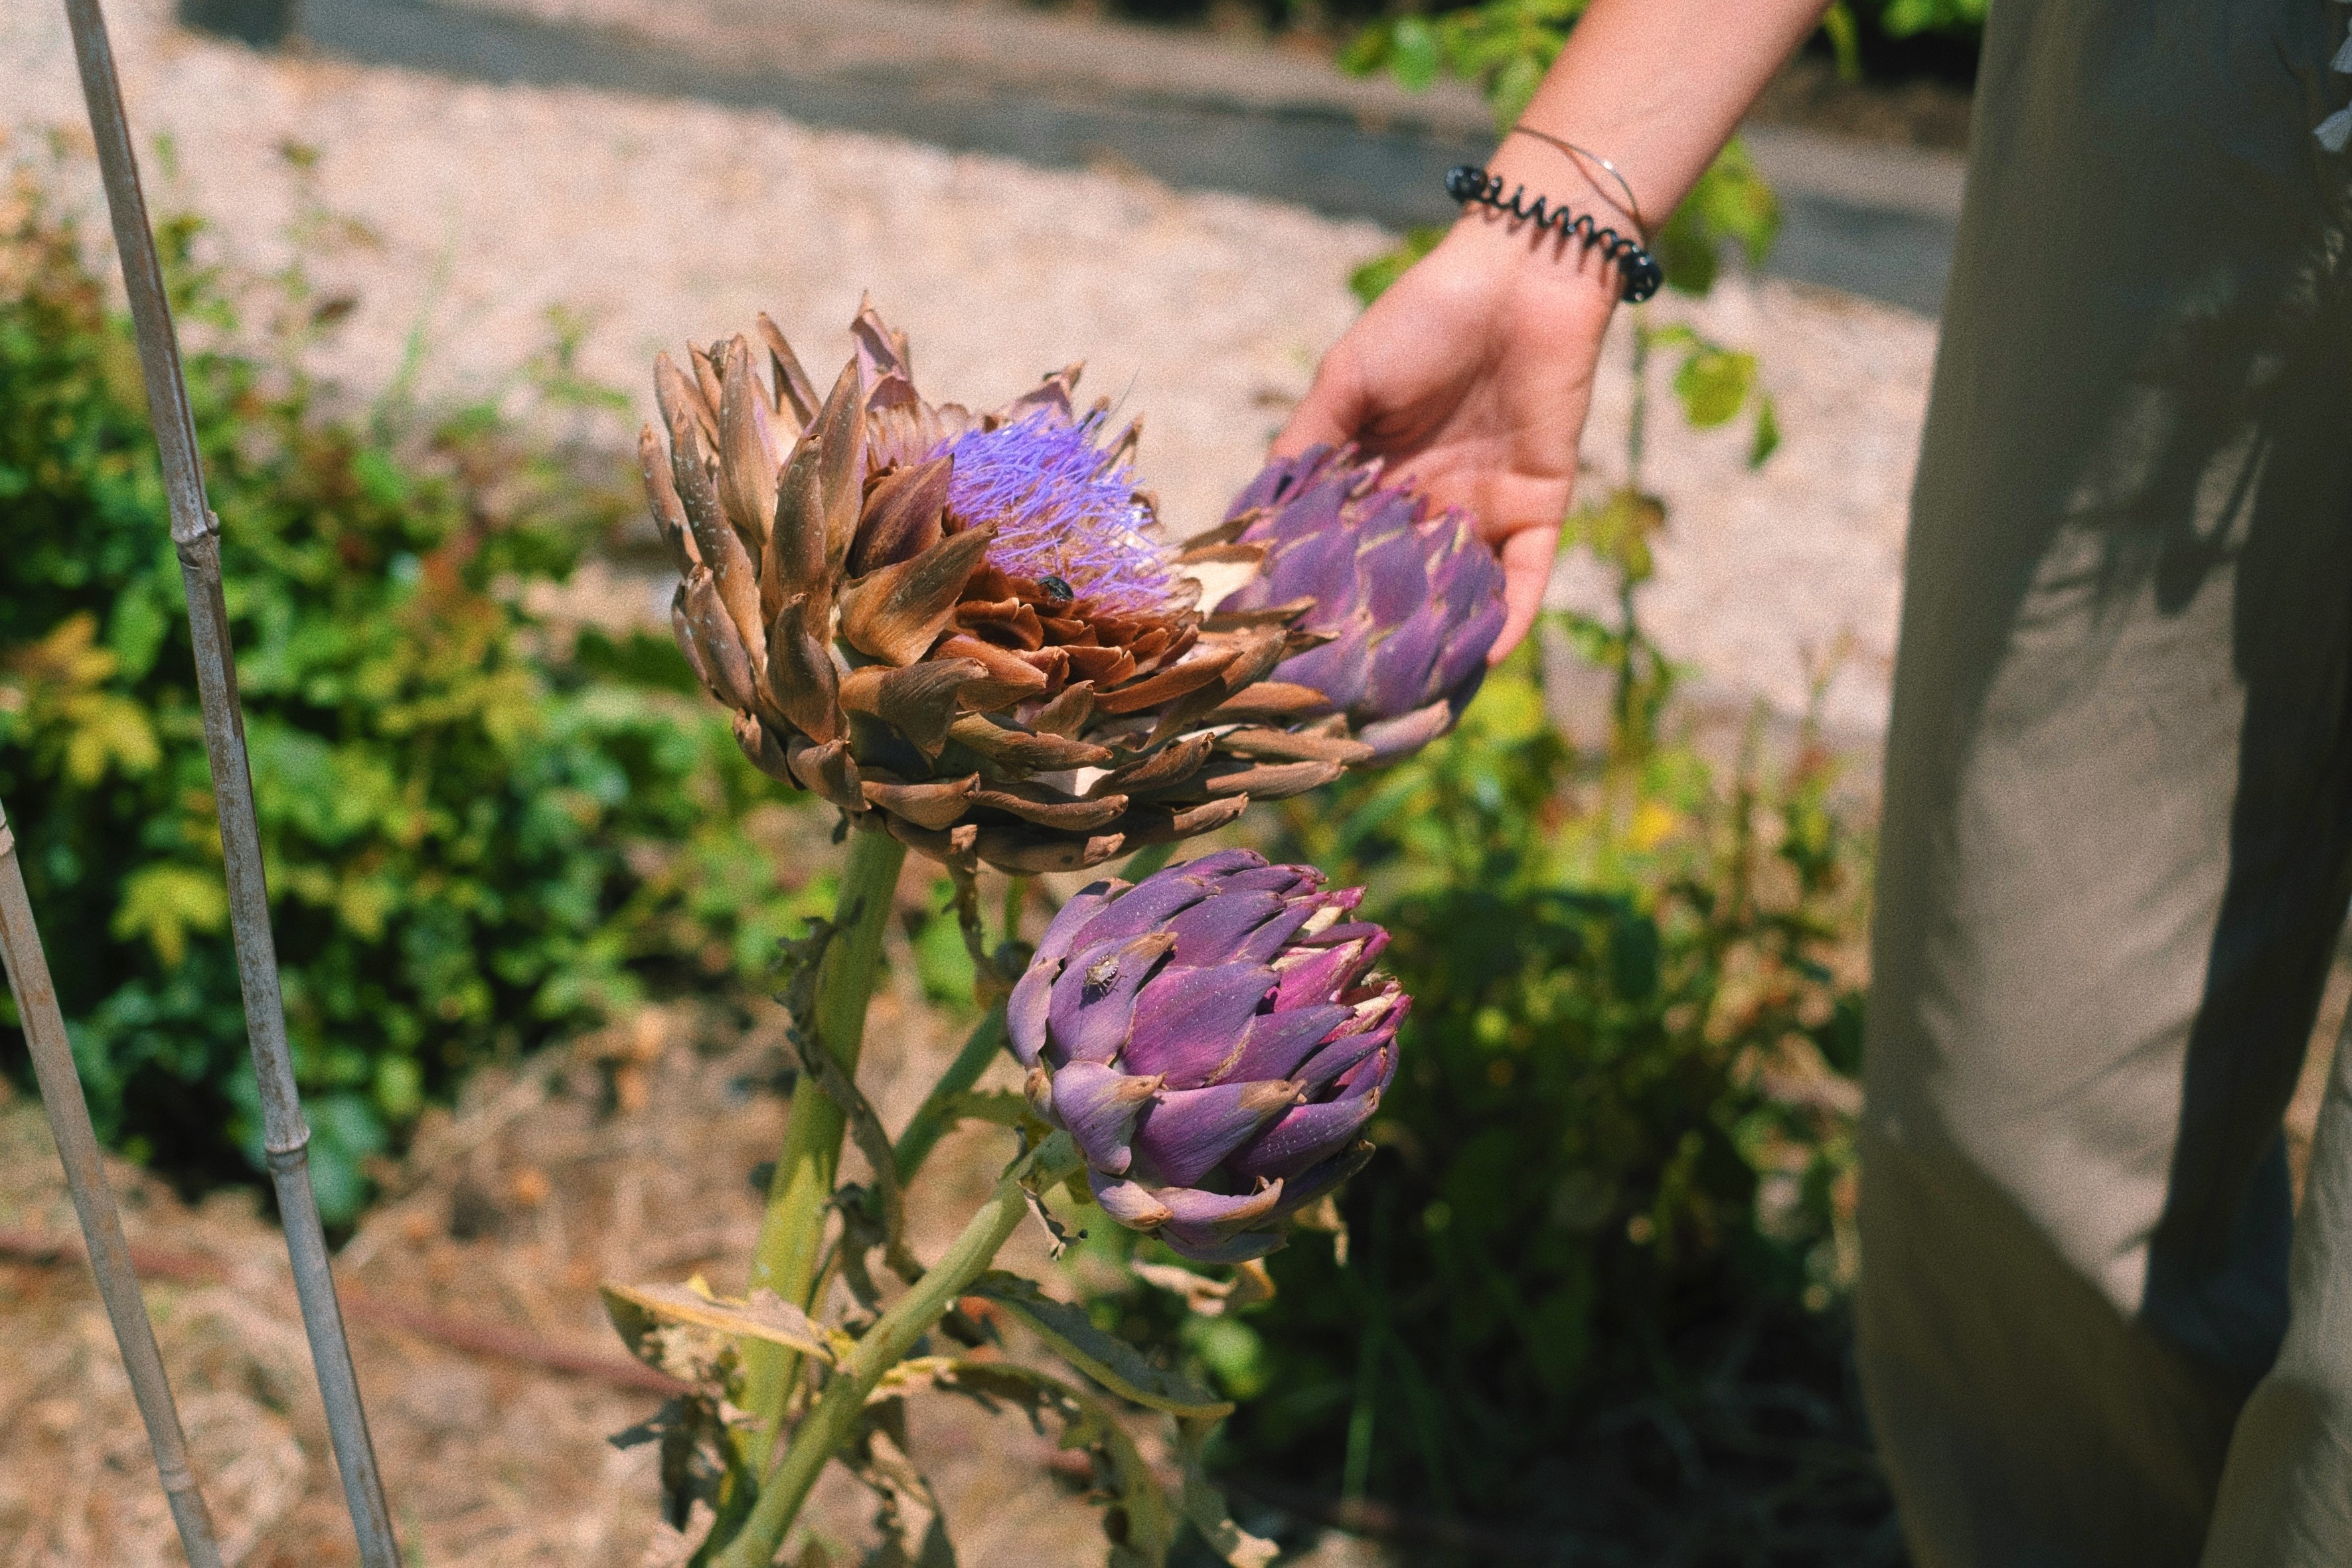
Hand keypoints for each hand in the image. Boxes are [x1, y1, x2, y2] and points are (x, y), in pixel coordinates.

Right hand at [1276, 205, 1620, 661]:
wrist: (1519, 276)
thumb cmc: (1421, 319)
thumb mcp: (1346, 386)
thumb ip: (1304, 452)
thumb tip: (1248, 522)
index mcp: (1377, 478)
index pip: (1343, 552)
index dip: (1318, 596)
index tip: (1282, 646)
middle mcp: (1428, 505)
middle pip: (1400, 587)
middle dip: (1377, 639)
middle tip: (1344, 698)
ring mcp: (1485, 511)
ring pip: (1461, 596)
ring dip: (1441, 646)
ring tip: (1411, 706)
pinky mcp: (1541, 508)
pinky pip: (1526, 580)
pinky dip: (1508, 622)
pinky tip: (1481, 665)